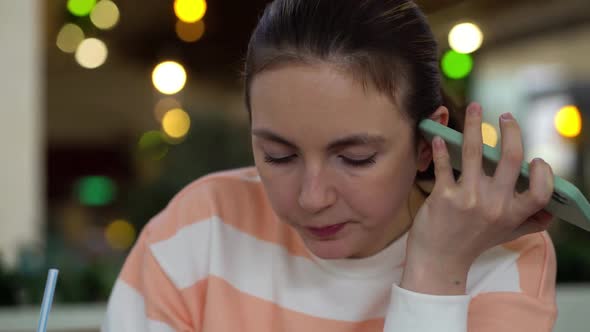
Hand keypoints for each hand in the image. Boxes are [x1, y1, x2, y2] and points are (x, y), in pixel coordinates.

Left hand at [401, 103, 554, 294]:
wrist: (438, 261)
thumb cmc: (472, 243)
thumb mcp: (505, 235)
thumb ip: (529, 222)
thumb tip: (553, 214)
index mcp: (512, 214)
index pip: (542, 191)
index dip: (543, 173)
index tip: (535, 159)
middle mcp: (494, 205)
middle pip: (511, 158)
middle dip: (511, 131)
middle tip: (505, 116)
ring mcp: (468, 199)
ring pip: (475, 152)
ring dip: (475, 124)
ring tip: (475, 107)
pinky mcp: (443, 197)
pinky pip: (444, 165)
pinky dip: (442, 148)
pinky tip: (439, 137)